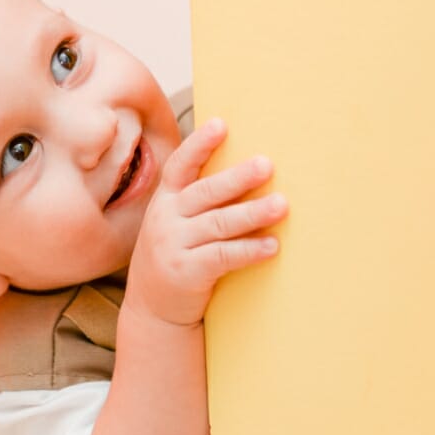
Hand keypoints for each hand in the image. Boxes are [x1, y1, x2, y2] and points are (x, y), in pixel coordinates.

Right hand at [124, 117, 287, 326]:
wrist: (152, 309)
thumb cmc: (174, 256)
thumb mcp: (173, 223)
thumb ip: (197, 201)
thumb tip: (246, 171)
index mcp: (165, 200)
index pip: (180, 166)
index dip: (200, 144)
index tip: (221, 124)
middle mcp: (165, 218)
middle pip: (205, 193)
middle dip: (238, 178)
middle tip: (267, 165)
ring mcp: (174, 246)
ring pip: (218, 224)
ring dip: (252, 213)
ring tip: (282, 205)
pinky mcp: (186, 273)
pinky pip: (223, 257)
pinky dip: (249, 250)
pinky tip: (272, 245)